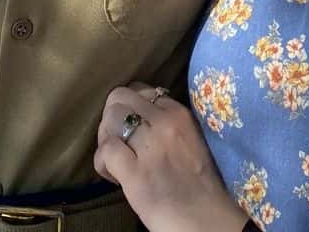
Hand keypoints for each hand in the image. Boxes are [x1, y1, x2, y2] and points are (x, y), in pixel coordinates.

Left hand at [95, 83, 245, 231]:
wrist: (206, 220)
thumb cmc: (200, 185)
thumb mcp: (191, 139)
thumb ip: (169, 124)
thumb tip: (140, 120)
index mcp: (180, 114)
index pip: (142, 91)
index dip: (131, 108)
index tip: (134, 129)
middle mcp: (165, 123)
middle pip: (119, 97)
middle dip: (112, 117)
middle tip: (118, 141)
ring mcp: (150, 146)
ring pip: (109, 119)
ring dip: (105, 138)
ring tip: (114, 158)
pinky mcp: (135, 173)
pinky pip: (106, 150)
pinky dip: (102, 161)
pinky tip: (113, 174)